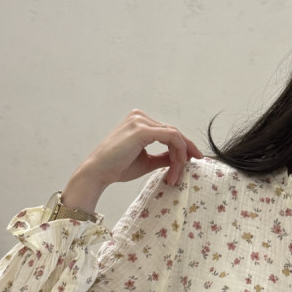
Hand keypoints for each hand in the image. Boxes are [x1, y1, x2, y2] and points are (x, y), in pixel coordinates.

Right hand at [67, 110, 203, 199]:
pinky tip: (176, 165)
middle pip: (174, 133)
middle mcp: (140, 116)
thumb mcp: (147, 161)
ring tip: (175, 175)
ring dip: (180, 157)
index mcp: (139, 121)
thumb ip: (163, 156)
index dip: (183, 147)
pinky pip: (172, 137)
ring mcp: (141, 121)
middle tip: (188, 169)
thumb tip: (182, 157)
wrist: (98, 172)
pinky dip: (178, 152)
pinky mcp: (142, 130)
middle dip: (184, 153)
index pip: (168, 132)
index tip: (193, 160)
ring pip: (175, 136)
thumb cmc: (117, 167)